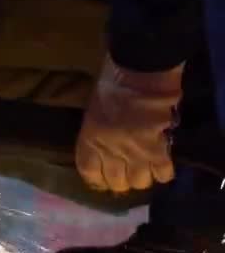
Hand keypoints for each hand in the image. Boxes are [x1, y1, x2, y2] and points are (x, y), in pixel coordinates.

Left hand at [75, 56, 182, 192]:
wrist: (139, 70)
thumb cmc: (112, 83)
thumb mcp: (94, 110)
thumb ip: (97, 132)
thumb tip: (107, 148)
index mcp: (88, 138)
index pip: (89, 172)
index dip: (98, 180)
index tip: (104, 180)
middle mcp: (107, 150)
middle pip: (116, 182)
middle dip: (123, 181)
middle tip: (130, 172)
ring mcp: (132, 152)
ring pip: (140, 182)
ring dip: (144, 177)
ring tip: (147, 168)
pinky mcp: (157, 148)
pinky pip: (162, 172)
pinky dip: (164, 172)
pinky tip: (164, 164)